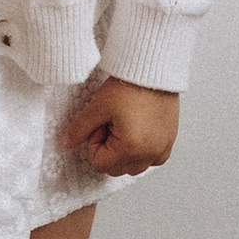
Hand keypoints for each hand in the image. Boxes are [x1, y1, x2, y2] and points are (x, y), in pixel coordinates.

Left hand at [61, 73, 178, 175]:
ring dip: (125, 152)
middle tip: (112, 123)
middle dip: (110, 150)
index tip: (101, 124)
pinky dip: (142, 150)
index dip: (95, 144)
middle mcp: (150, 153)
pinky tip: (138, 129)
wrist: (154, 70)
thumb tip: (68, 143)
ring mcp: (162, 149)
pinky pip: (152, 159)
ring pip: (134, 166)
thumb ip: (80, 129)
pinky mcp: (169, 141)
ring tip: (125, 124)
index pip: (100, 164)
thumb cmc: (130, 86)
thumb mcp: (98, 106)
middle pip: (117, 169)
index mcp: (132, 148)